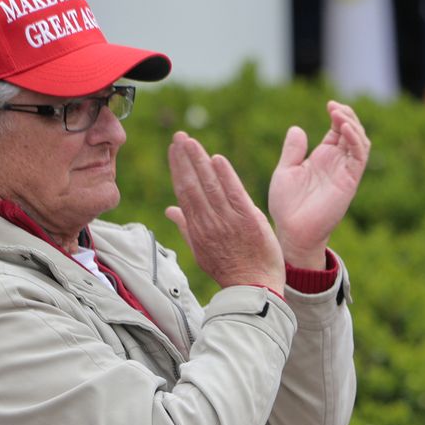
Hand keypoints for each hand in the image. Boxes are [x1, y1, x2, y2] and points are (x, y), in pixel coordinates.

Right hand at [164, 132, 285, 290]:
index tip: (174, 150)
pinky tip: (217, 159)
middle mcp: (209, 223)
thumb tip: (170, 210)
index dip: (178, 169)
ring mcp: (228, 221)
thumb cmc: (230, 270)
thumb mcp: (202, 252)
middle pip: (193, 185)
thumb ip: (186, 227)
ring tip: (192, 142)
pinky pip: (234, 194)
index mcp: (197, 229)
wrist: (254, 288)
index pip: (184, 192)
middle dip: (185, 159)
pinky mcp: (249, 220)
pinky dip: (225, 176)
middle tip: (179, 136)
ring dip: (200, 161)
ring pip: (210, 186)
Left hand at [268, 101, 370, 267]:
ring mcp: (345, 171)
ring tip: (339, 114)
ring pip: (360, 142)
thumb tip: (297, 128)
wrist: (292, 230)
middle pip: (353, 132)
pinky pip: (359, 157)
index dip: (338, 115)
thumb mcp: (285, 171)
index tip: (329, 104)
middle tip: (335, 107)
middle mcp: (337, 163)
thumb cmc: (287, 205)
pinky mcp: (349, 181)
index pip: (339, 130)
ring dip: (353, 125)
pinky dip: (355, 140)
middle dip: (348, 116)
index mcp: (323, 158)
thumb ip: (293, 150)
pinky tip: (345, 128)